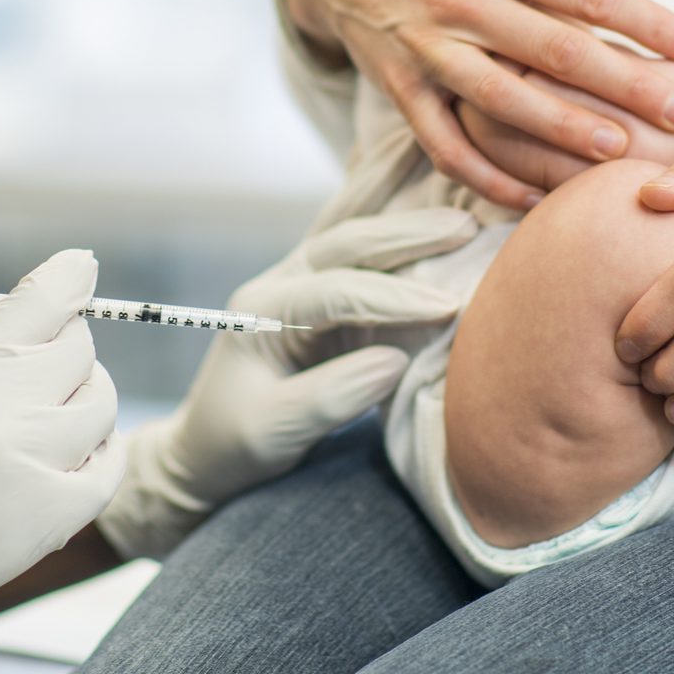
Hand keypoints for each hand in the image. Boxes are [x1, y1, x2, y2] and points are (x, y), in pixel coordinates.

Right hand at [0, 238, 122, 673]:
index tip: (78, 267)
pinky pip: (105, 474)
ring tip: (56, 393)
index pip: (44, 302)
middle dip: (65, 336)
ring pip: (99, 408)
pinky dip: (102, 451)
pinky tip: (77, 446)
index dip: (69, 276)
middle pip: (77, 351)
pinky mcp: (42, 527)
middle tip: (41, 344)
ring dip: (87, 389)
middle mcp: (2, 418)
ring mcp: (29, 475)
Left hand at [96, 207, 476, 558]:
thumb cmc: (235, 442)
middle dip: (407, 236)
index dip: (393, 298)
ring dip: (409, 233)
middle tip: (466, 228)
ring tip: (465, 224)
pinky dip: (403, 253)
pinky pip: (365, 266)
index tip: (448, 308)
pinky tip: (442, 243)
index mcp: (261, 311)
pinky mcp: (322, 302)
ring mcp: (301, 287)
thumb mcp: (275, 430)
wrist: (207, 449)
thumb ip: (332, 396)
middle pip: (345, 245)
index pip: (335, 292)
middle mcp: (280, 286)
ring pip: (356, 245)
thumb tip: (395, 361)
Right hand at [276, 0, 673, 207]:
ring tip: (618, 154)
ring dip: (564, 133)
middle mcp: (462, 2)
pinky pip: (444, 143)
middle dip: (629, 86)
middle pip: (560, 52)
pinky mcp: (398, 87)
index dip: (649, 23)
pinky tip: (528, 197)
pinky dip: (484, 175)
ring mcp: (427, 50)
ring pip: (506, 103)